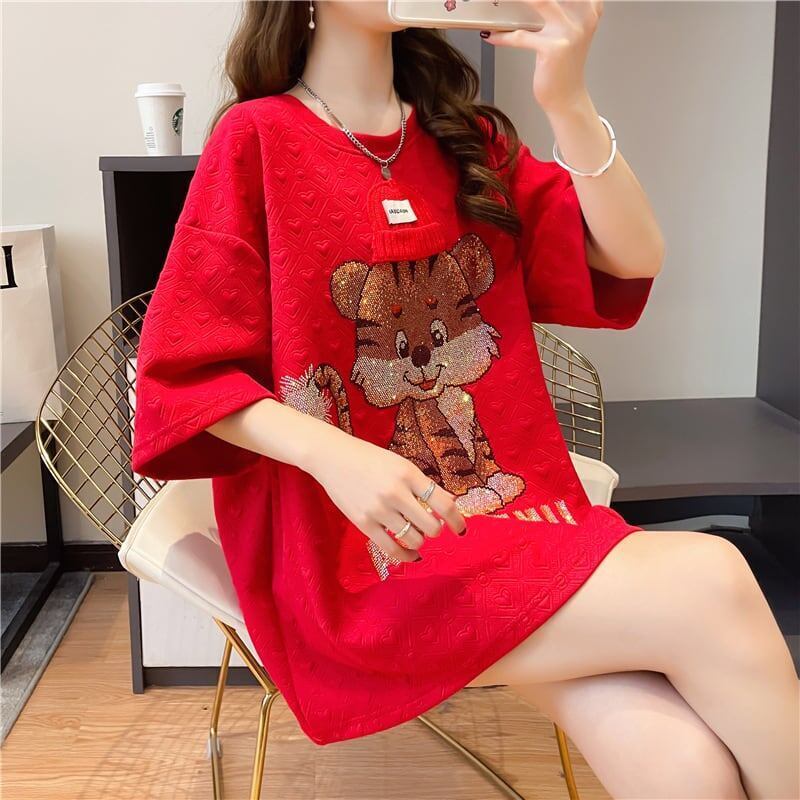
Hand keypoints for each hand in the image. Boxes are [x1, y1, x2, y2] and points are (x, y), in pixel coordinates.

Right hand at [305, 426, 466, 561]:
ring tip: (415, 534)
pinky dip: (406, 555)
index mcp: (408, 474)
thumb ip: (421, 484)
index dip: (457, 520)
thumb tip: (447, 505)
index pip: (444, 503)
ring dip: (420, 540)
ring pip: (414, 539)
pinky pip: (391, 549)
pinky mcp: (364, 523)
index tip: (460, 528)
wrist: (332, 457)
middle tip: (431, 527)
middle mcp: (395, 492)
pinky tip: (412, 555)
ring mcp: (378, 509)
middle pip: (431, 526)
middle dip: (436, 530)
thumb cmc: (369, 459)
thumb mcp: (400, 464)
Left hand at [480, 0, 601, 114]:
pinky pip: (522, 37)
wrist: (567, 97)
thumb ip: (557, 9)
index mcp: (590, 7)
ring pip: (540, 1)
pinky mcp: (554, 49)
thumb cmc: (562, 65)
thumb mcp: (566, 30)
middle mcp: (584, 15)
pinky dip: (503, 36)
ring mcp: (570, 32)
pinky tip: (490, 35)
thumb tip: (529, 2)